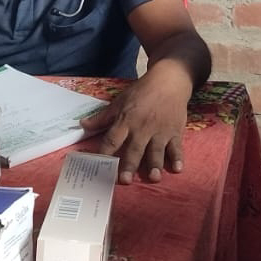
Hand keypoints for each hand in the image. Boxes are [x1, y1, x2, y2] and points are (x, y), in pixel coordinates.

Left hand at [79, 66, 191, 183]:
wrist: (168, 80)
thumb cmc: (142, 92)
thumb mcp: (120, 102)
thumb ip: (102, 117)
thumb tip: (83, 125)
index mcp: (126, 121)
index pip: (112, 139)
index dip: (105, 153)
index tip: (99, 168)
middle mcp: (142, 128)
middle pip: (134, 149)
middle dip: (129, 164)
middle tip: (125, 180)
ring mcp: (160, 131)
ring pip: (156, 150)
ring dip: (155, 164)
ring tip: (154, 178)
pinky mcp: (175, 131)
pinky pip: (176, 146)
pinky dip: (178, 157)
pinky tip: (178, 168)